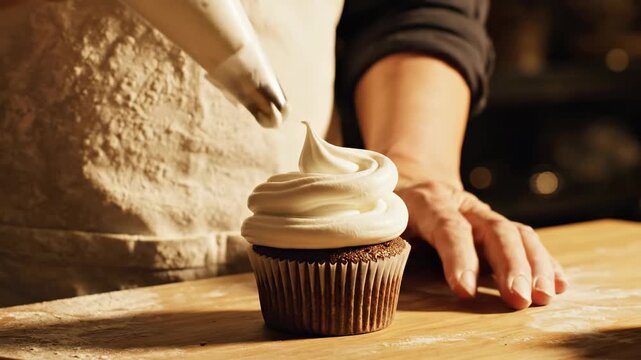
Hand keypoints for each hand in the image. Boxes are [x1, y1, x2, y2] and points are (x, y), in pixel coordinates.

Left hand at [396, 179, 567, 308]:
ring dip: (534, 265)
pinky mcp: (496, 225)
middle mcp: (462, 204)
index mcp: (428, 201)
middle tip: (520, 299)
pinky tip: (559, 284)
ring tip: (545, 297)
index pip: (449, 227)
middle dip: (510, 266)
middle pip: (494, 230)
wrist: (410, 179)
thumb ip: (382, 240)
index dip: (458, 258)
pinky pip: (526, 239)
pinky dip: (545, 261)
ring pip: (516, 233)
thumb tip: (379, 271)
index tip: (464, 291)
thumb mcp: (379, 219)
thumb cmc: (390, 208)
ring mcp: (483, 214)